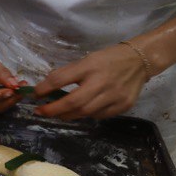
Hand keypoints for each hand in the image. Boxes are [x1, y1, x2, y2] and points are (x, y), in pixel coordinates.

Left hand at [33, 44, 149, 119]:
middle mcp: (102, 82)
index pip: (61, 79)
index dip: (45, 89)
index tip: (35, 95)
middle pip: (73, 102)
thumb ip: (69, 73)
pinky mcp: (123, 106)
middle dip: (54, 110)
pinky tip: (83, 111)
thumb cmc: (109, 59)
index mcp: (90, 66)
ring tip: (59, 114)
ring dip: (68, 115)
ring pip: (85, 113)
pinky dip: (88, 115)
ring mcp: (115, 96)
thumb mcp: (87, 59)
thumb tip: (48, 87)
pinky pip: (99, 116)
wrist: (140, 61)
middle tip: (41, 112)